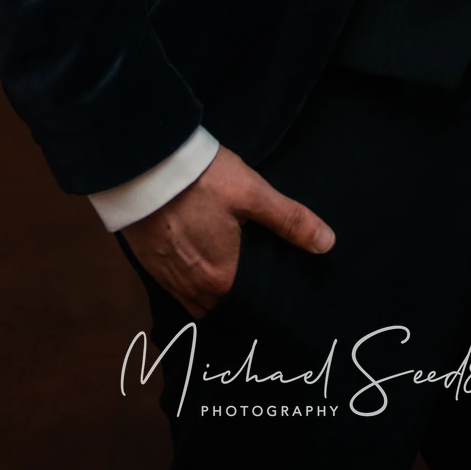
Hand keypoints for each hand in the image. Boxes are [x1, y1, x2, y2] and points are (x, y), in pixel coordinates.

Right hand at [121, 145, 334, 317]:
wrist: (143, 161)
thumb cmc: (200, 178)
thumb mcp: (252, 192)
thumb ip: (290, 220)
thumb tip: (327, 243)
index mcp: (220, 277)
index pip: (246, 308)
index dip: (259, 305)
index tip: (272, 302)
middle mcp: (191, 286)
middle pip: (218, 307)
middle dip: (234, 301)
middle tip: (251, 286)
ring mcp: (165, 276)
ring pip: (193, 299)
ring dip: (209, 293)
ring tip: (225, 275)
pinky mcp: (146, 261)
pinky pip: (173, 285)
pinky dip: (187, 281)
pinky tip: (195, 260)